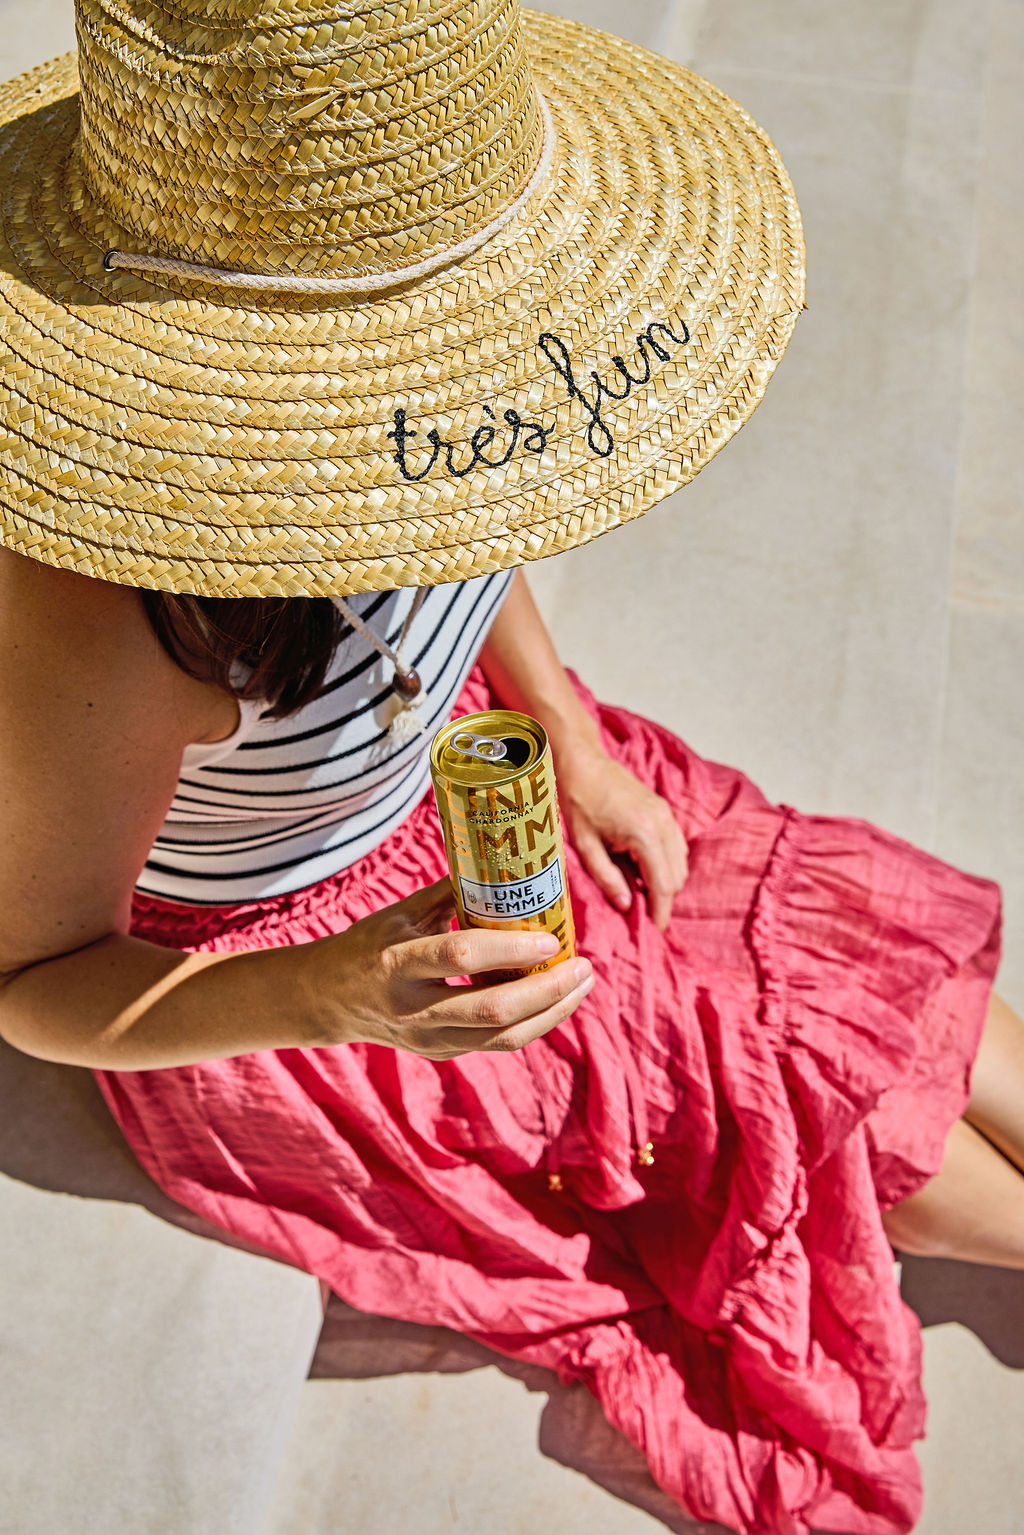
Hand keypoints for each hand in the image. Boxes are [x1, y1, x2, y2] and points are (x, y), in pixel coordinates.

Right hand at [309, 878, 593, 1058]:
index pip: (460, 957)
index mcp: (396, 963)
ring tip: (582, 984)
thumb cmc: (372, 943)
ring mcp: (427, 1037)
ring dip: (552, 1012)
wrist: (330, 999)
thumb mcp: (402, 912)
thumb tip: (505, 864)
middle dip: (547, 991)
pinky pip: (497, 1043)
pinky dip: (534, 1022)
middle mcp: (412, 1008)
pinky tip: (556, 999)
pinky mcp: (441, 1053)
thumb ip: (452, 892)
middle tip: (584, 966)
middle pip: (491, 1010)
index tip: (551, 935)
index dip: (510, 948)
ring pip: (502, 1037)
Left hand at [557, 743, 687, 930]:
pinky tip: (644, 869)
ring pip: (681, 862)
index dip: (661, 912)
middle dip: (664, 899)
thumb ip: (607, 878)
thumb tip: (626, 905)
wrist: (584, 762)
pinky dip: (667, 864)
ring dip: (667, 881)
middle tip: (644, 915)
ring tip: (642, 894)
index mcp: (644, 834)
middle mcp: (663, 824)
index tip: (655, 931)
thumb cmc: (578, 801)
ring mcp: (667, 815)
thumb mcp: (585, 846)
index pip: (663, 885)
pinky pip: (677, 847)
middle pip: (677, 877)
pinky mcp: (664, 810)